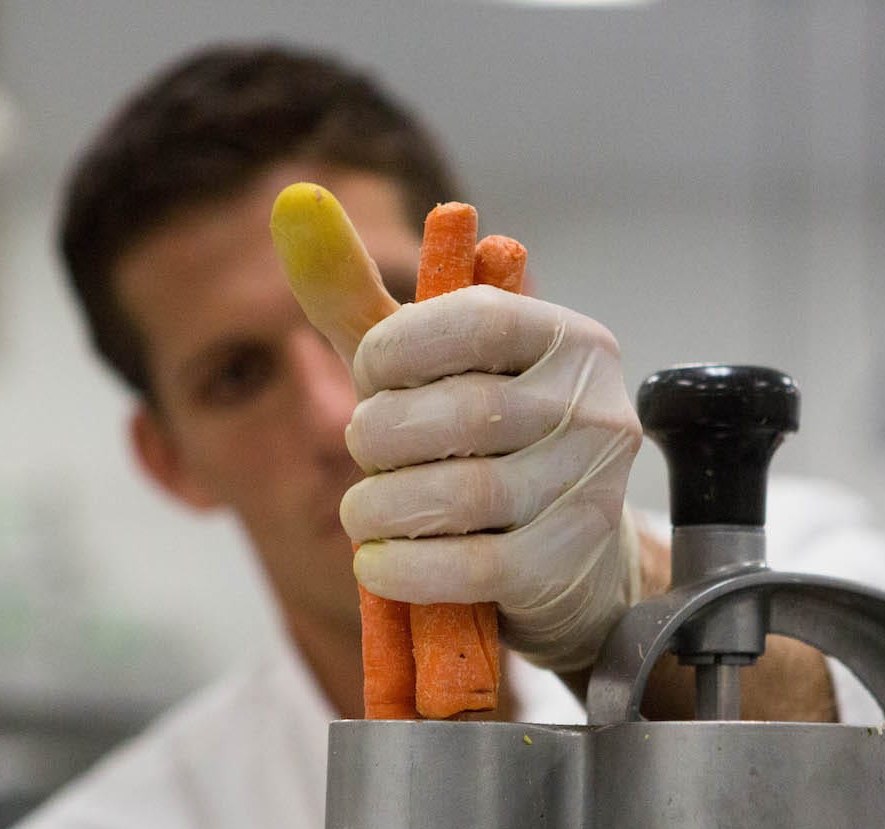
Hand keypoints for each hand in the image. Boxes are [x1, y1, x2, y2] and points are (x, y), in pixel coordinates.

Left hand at [340, 285, 644, 673]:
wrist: (569, 568)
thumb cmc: (484, 451)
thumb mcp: (424, 371)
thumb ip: (359, 299)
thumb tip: (291, 203)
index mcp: (569, 340)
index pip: (474, 321)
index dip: (394, 352)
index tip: (370, 380)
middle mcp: (593, 407)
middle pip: (458, 413)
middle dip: (381, 438)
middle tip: (367, 454)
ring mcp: (588, 490)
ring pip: (458, 493)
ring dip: (380, 507)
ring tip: (366, 512)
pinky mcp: (567, 566)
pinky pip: (469, 567)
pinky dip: (402, 567)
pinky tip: (381, 562)